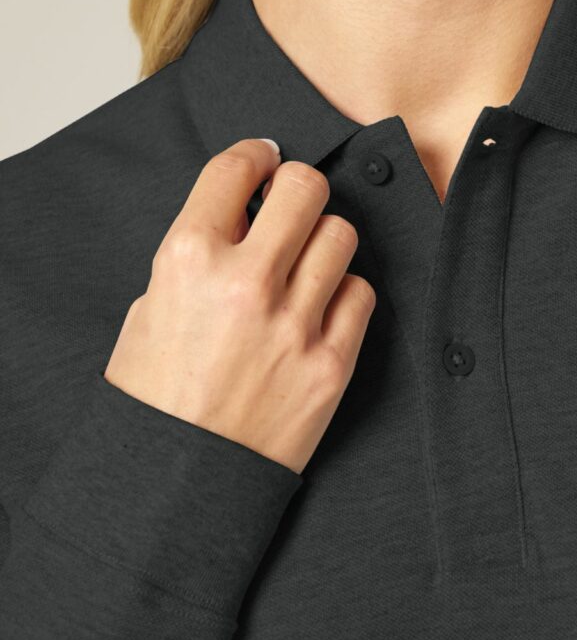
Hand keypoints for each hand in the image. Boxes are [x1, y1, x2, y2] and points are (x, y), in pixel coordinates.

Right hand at [104, 138, 375, 473]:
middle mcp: (243, 284)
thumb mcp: (150, 307)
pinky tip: (322, 307)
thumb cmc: (155, 394)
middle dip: (299, 186)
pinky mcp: (330, 364)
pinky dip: (345, 293)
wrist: (176, 483)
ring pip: (341, 234)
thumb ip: (198, 254)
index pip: (234, 169)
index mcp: (188, 261)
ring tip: (307, 262)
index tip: (264, 160)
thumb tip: (244, 214)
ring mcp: (292, 325)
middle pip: (304, 187)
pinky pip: (361, 293)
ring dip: (324, 240)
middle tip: (293, 202)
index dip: (254, 155)